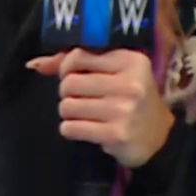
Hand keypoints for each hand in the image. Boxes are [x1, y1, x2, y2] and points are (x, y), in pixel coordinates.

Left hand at [27, 48, 172, 167]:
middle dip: (67, 93)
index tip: (72, 75)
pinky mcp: (115, 134)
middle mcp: (130, 84)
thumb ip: (77, 63)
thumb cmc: (131, 100)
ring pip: (67, 106)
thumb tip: (35, 64)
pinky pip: (71, 128)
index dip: (67, 67)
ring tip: (82, 115)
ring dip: (68, 112)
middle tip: (79, 99)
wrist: (160, 139)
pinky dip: (70, 129)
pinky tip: (83, 129)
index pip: (79, 56)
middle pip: (70, 83)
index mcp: (131, 61)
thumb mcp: (116, 74)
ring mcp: (123, 110)